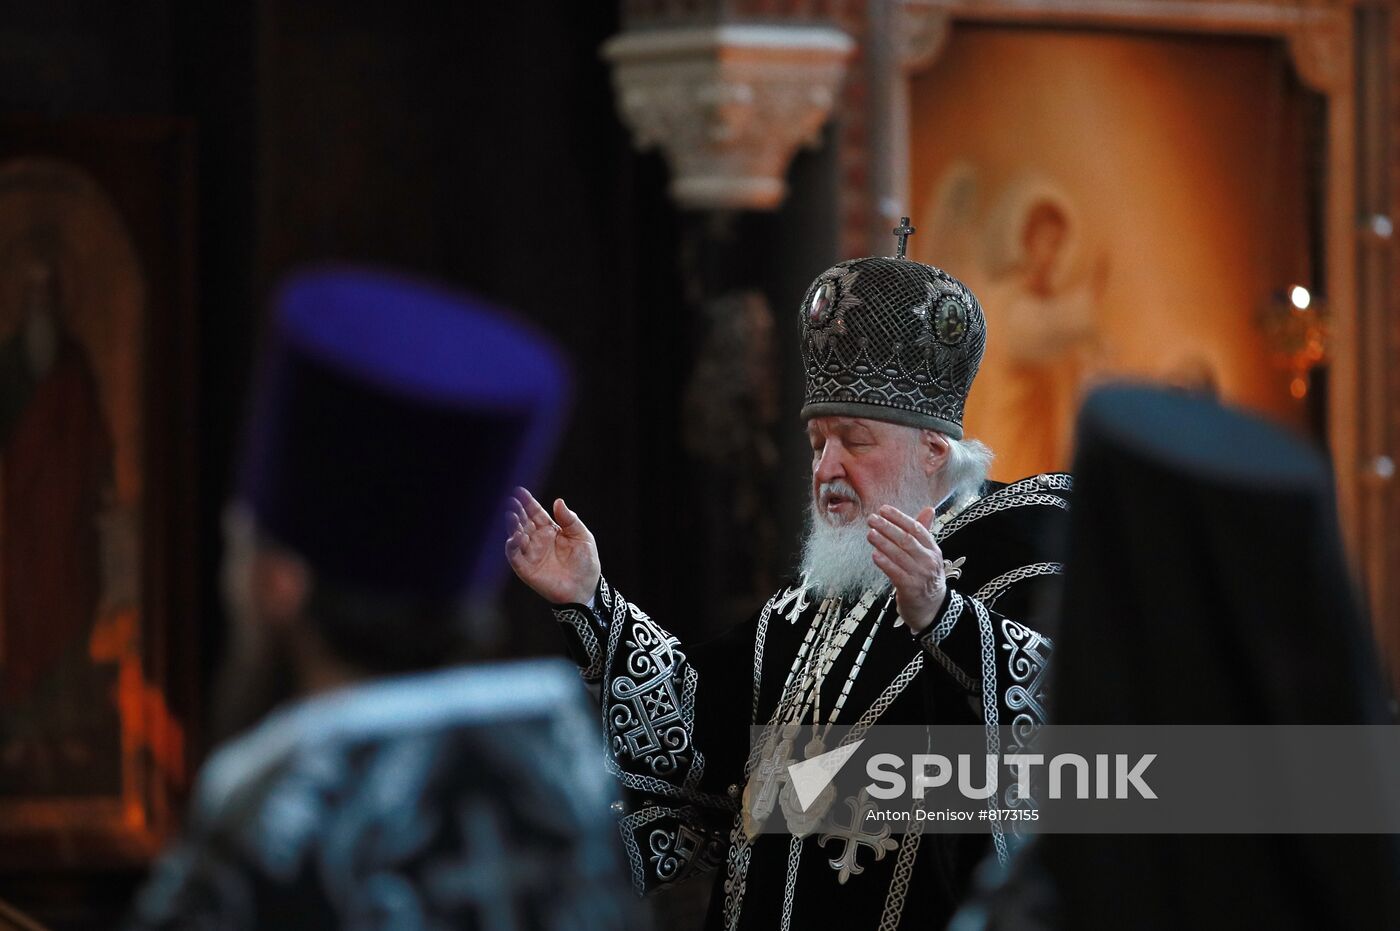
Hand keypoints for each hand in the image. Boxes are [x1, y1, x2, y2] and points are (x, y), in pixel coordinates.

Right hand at [505, 487, 600, 604]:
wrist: (585, 588)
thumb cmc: (585, 562)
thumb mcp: (582, 537)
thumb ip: (570, 520)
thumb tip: (558, 501)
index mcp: (550, 530)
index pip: (535, 513)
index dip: (527, 502)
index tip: (519, 491)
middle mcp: (537, 539)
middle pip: (523, 522)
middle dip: (516, 511)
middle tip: (511, 501)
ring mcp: (531, 554)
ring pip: (516, 536)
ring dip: (512, 526)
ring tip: (511, 516)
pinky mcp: (526, 569)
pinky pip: (515, 556)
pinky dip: (512, 546)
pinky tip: (516, 537)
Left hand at [867, 504, 946, 633]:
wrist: (933, 609)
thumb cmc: (926, 578)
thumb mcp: (928, 555)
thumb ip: (924, 532)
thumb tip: (928, 509)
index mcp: (933, 550)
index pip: (917, 529)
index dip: (900, 518)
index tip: (884, 510)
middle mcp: (928, 561)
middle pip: (907, 540)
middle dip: (888, 528)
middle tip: (872, 519)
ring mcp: (920, 575)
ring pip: (899, 555)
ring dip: (883, 543)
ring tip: (870, 533)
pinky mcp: (910, 589)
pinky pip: (895, 573)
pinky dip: (885, 563)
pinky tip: (874, 555)